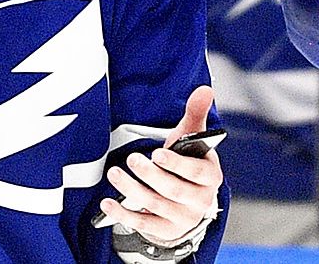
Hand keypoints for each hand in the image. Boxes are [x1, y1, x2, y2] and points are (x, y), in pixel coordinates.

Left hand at [101, 86, 222, 244]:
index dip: (176, 164)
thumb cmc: (187, 163)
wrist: (187, 201)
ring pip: (155, 205)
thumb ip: (196, 115)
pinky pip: (143, 224)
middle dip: (150, 175)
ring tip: (114, 173)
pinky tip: (108, 203)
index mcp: (210, 176)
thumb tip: (205, 89)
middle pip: (174, 189)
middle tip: (131, 159)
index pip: (196, 172)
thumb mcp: (192, 140)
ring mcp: (183, 218)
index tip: (157, 153)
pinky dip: (124, 214)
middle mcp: (200, 200)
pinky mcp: (165, 229)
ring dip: (132, 189)